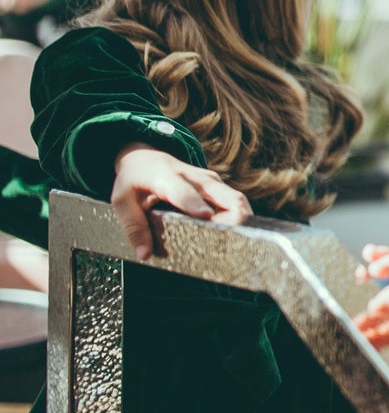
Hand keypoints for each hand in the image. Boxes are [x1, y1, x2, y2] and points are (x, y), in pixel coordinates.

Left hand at [110, 144, 250, 260]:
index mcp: (167, 177)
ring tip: (236, 245)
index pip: (184, 191)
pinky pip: (235, 203)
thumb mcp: (122, 201)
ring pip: (237, 200)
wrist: (146, 157)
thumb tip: (145, 255)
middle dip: (236, 218)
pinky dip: (238, 220)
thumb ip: (134, 227)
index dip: (195, 204)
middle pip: (226, 196)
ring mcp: (211, 181)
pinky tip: (234, 236)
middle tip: (234, 242)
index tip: (205, 216)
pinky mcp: (218, 186)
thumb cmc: (134, 180)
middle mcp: (196, 177)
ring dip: (241, 222)